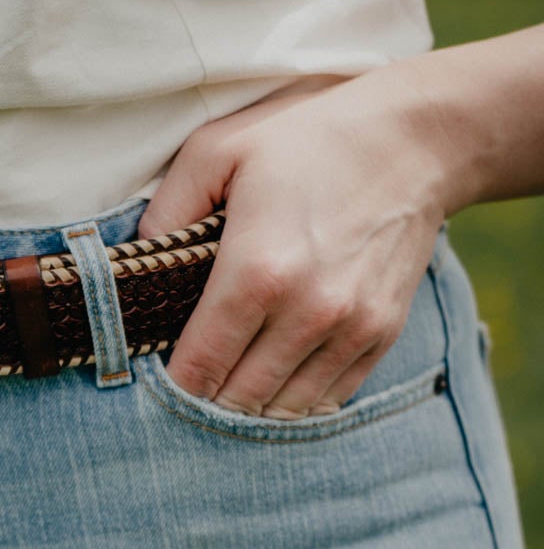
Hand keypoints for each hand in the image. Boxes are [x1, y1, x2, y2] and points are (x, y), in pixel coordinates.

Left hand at [136, 67, 451, 416]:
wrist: (415, 140)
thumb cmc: (307, 139)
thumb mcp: (216, 151)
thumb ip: (164, 211)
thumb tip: (132, 265)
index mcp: (257, 272)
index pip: (199, 368)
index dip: (169, 384)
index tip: (154, 375)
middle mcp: (307, 311)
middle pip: (237, 399)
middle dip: (204, 399)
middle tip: (186, 379)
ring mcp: (351, 328)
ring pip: (284, 410)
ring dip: (249, 406)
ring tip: (226, 384)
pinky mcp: (382, 334)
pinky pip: (330, 398)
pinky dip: (296, 399)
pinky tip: (273, 378)